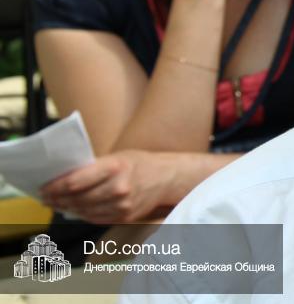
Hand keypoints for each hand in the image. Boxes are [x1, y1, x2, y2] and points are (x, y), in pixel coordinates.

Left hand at [40, 150, 174, 223]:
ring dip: (67, 208)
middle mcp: (118, 187)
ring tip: (57, 204)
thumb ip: (92, 168)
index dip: (54, 187)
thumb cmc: (138, 163)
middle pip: (77, 198)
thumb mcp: (116, 157)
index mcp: (114, 167)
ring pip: (84, 211)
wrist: (167, 177)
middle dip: (57, 199)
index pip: (74, 182)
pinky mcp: (125, 216)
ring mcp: (122, 204)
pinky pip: (96, 218)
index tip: (43, 188)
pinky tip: (75, 209)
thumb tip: (62, 180)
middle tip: (45, 198)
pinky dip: (82, 214)